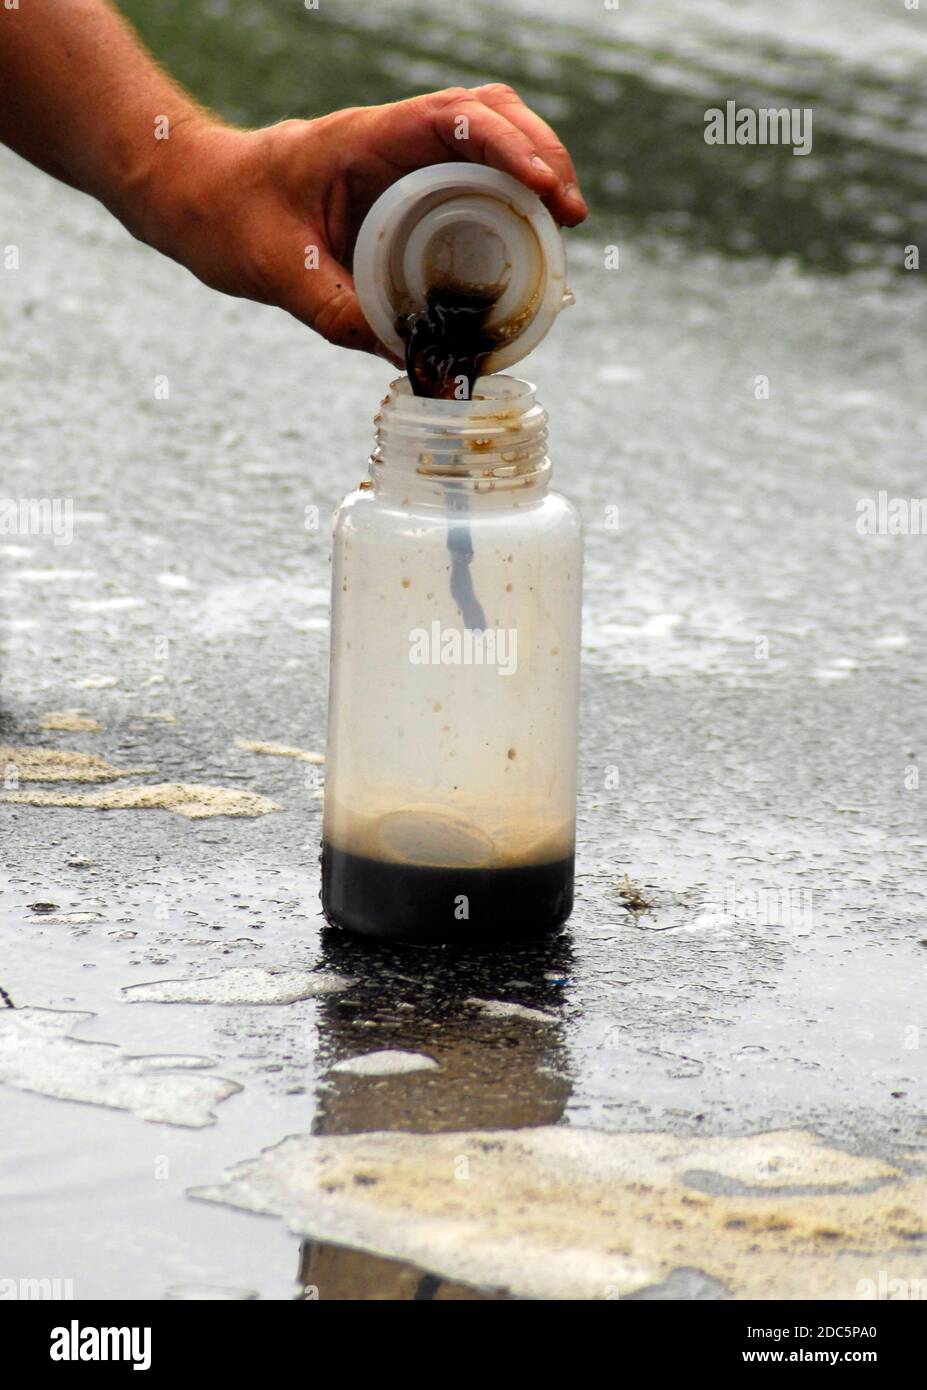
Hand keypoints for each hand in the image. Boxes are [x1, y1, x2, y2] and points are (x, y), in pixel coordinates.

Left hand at [139, 87, 587, 356]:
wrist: (194, 197)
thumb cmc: (227, 219)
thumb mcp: (282, 275)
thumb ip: (344, 318)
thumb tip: (414, 363)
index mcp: (363, 139)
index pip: (457, 118)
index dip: (514, 147)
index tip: (551, 193)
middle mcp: (389, 136)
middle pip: (491, 112)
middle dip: (543, 154)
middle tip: (572, 216)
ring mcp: (398, 154)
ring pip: (487, 133)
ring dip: (533, 166)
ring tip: (564, 222)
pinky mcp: (401, 181)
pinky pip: (466, 170)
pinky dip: (505, 191)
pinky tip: (522, 233)